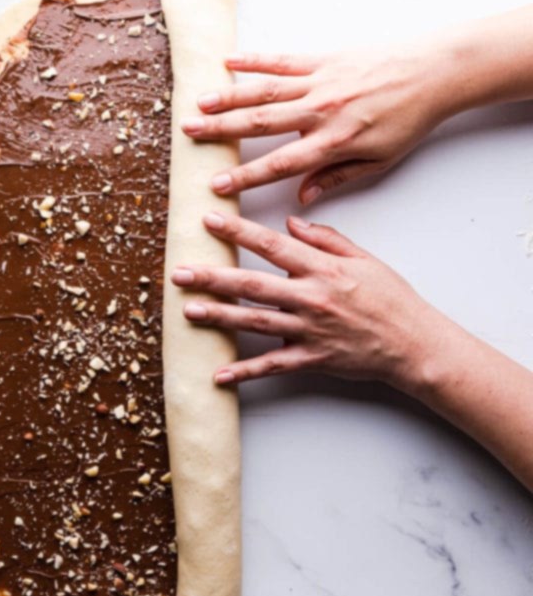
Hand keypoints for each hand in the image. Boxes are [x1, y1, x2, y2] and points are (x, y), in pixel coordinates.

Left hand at [171, 212, 443, 387]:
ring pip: (255, 322)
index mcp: (322, 269)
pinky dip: (245, 372)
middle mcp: (311, 298)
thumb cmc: (392, 299)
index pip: (271, 245)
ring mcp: (309, 331)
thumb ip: (325, 239)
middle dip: (212, 277)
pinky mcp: (312, 359)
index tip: (209, 220)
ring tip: (188, 310)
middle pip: (252, 285)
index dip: (237, 232)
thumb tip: (291, 222)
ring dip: (219, 317)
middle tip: (180, 272)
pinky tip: (219, 374)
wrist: (414, 344)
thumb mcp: (364, 258)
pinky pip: (273, 366)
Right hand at [181, 44, 452, 203]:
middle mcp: (319, 111)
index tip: (217, 186)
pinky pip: (282, 60)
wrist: (432, 74)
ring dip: (228, 97)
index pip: (278, 164)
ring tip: (198, 103)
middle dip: (221, 131)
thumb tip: (302, 198)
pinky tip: (228, 62)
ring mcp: (319, 81)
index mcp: (332, 142)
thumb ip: (336, 178)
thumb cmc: (407, 121)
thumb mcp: (378, 161)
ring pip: (264, 91)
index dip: (244, 177)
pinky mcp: (323, 59)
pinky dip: (254, 60)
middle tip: (189, 135)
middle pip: (260, 124)